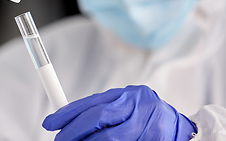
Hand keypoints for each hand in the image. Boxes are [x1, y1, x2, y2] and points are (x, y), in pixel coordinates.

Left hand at [43, 85, 196, 140]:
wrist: (180, 128)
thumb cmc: (144, 117)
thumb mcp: (122, 108)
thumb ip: (99, 112)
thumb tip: (67, 122)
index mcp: (126, 95)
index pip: (92, 103)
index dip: (68, 114)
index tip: (50, 123)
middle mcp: (138, 105)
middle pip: (99, 117)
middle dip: (74, 131)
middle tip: (60, 140)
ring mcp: (149, 124)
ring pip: (111, 138)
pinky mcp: (157, 140)